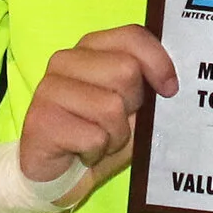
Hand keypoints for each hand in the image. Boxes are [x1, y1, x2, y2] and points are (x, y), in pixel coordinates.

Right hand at [18, 25, 175, 190]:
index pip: (132, 36)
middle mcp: (66, 61)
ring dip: (116, 135)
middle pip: (126, 70)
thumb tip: (172, 83)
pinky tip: (81, 153)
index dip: (158, 62)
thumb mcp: (130, 110)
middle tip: (117, 123)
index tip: (169, 89)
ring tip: (100, 141)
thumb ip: (147, 89)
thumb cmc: (97, 136)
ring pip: (111, 107)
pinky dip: (96, 153)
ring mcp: (49, 88)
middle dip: (132, 106)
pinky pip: (93, 137)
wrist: (56, 176)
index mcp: (90, 49)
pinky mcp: (41, 119)